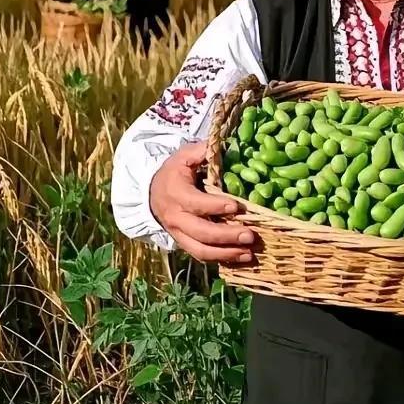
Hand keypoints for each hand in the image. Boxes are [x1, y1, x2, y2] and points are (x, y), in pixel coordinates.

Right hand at [148, 141, 256, 262]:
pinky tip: (241, 258)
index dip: (216, 207)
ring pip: (201, 251)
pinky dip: (222, 259)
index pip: (196, 204)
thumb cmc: (174, 172)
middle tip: (250, 235)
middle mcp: (176, 219)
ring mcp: (180, 235)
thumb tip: (219, 144)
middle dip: (227, 236)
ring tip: (249, 254)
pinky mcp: (186, 244)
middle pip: (201, 233)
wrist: (153, 193)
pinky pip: (202, 256)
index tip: (237, 206)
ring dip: (226, 254)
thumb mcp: (183, 156)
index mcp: (176, 194)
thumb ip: (200, 151)